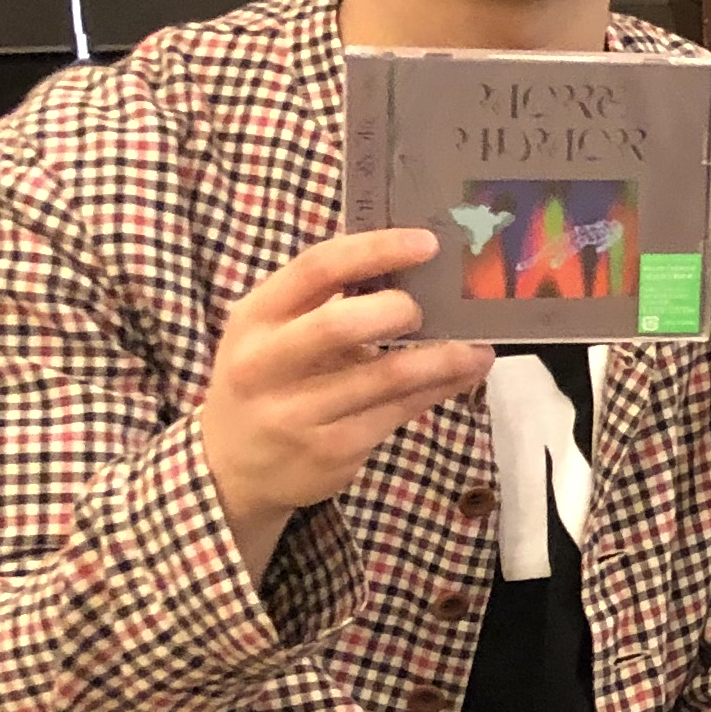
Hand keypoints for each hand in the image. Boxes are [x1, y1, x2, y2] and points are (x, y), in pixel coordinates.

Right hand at [200, 232, 493, 576]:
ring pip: (384, 377)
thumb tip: (413, 264)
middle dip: (397, 310)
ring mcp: (297, 412)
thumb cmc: (267, 380)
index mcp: (255, 318)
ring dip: (442, 358)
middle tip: (427, 308)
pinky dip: (441, 388)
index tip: (427, 243)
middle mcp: (266, 364)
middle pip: (339, 324)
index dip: (375, 250)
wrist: (232, 469)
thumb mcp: (273, 334)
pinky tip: (465, 373)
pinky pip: (399, 411)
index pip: (315, 269)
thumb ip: (325, 301)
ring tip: (478, 346)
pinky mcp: (332, 449)